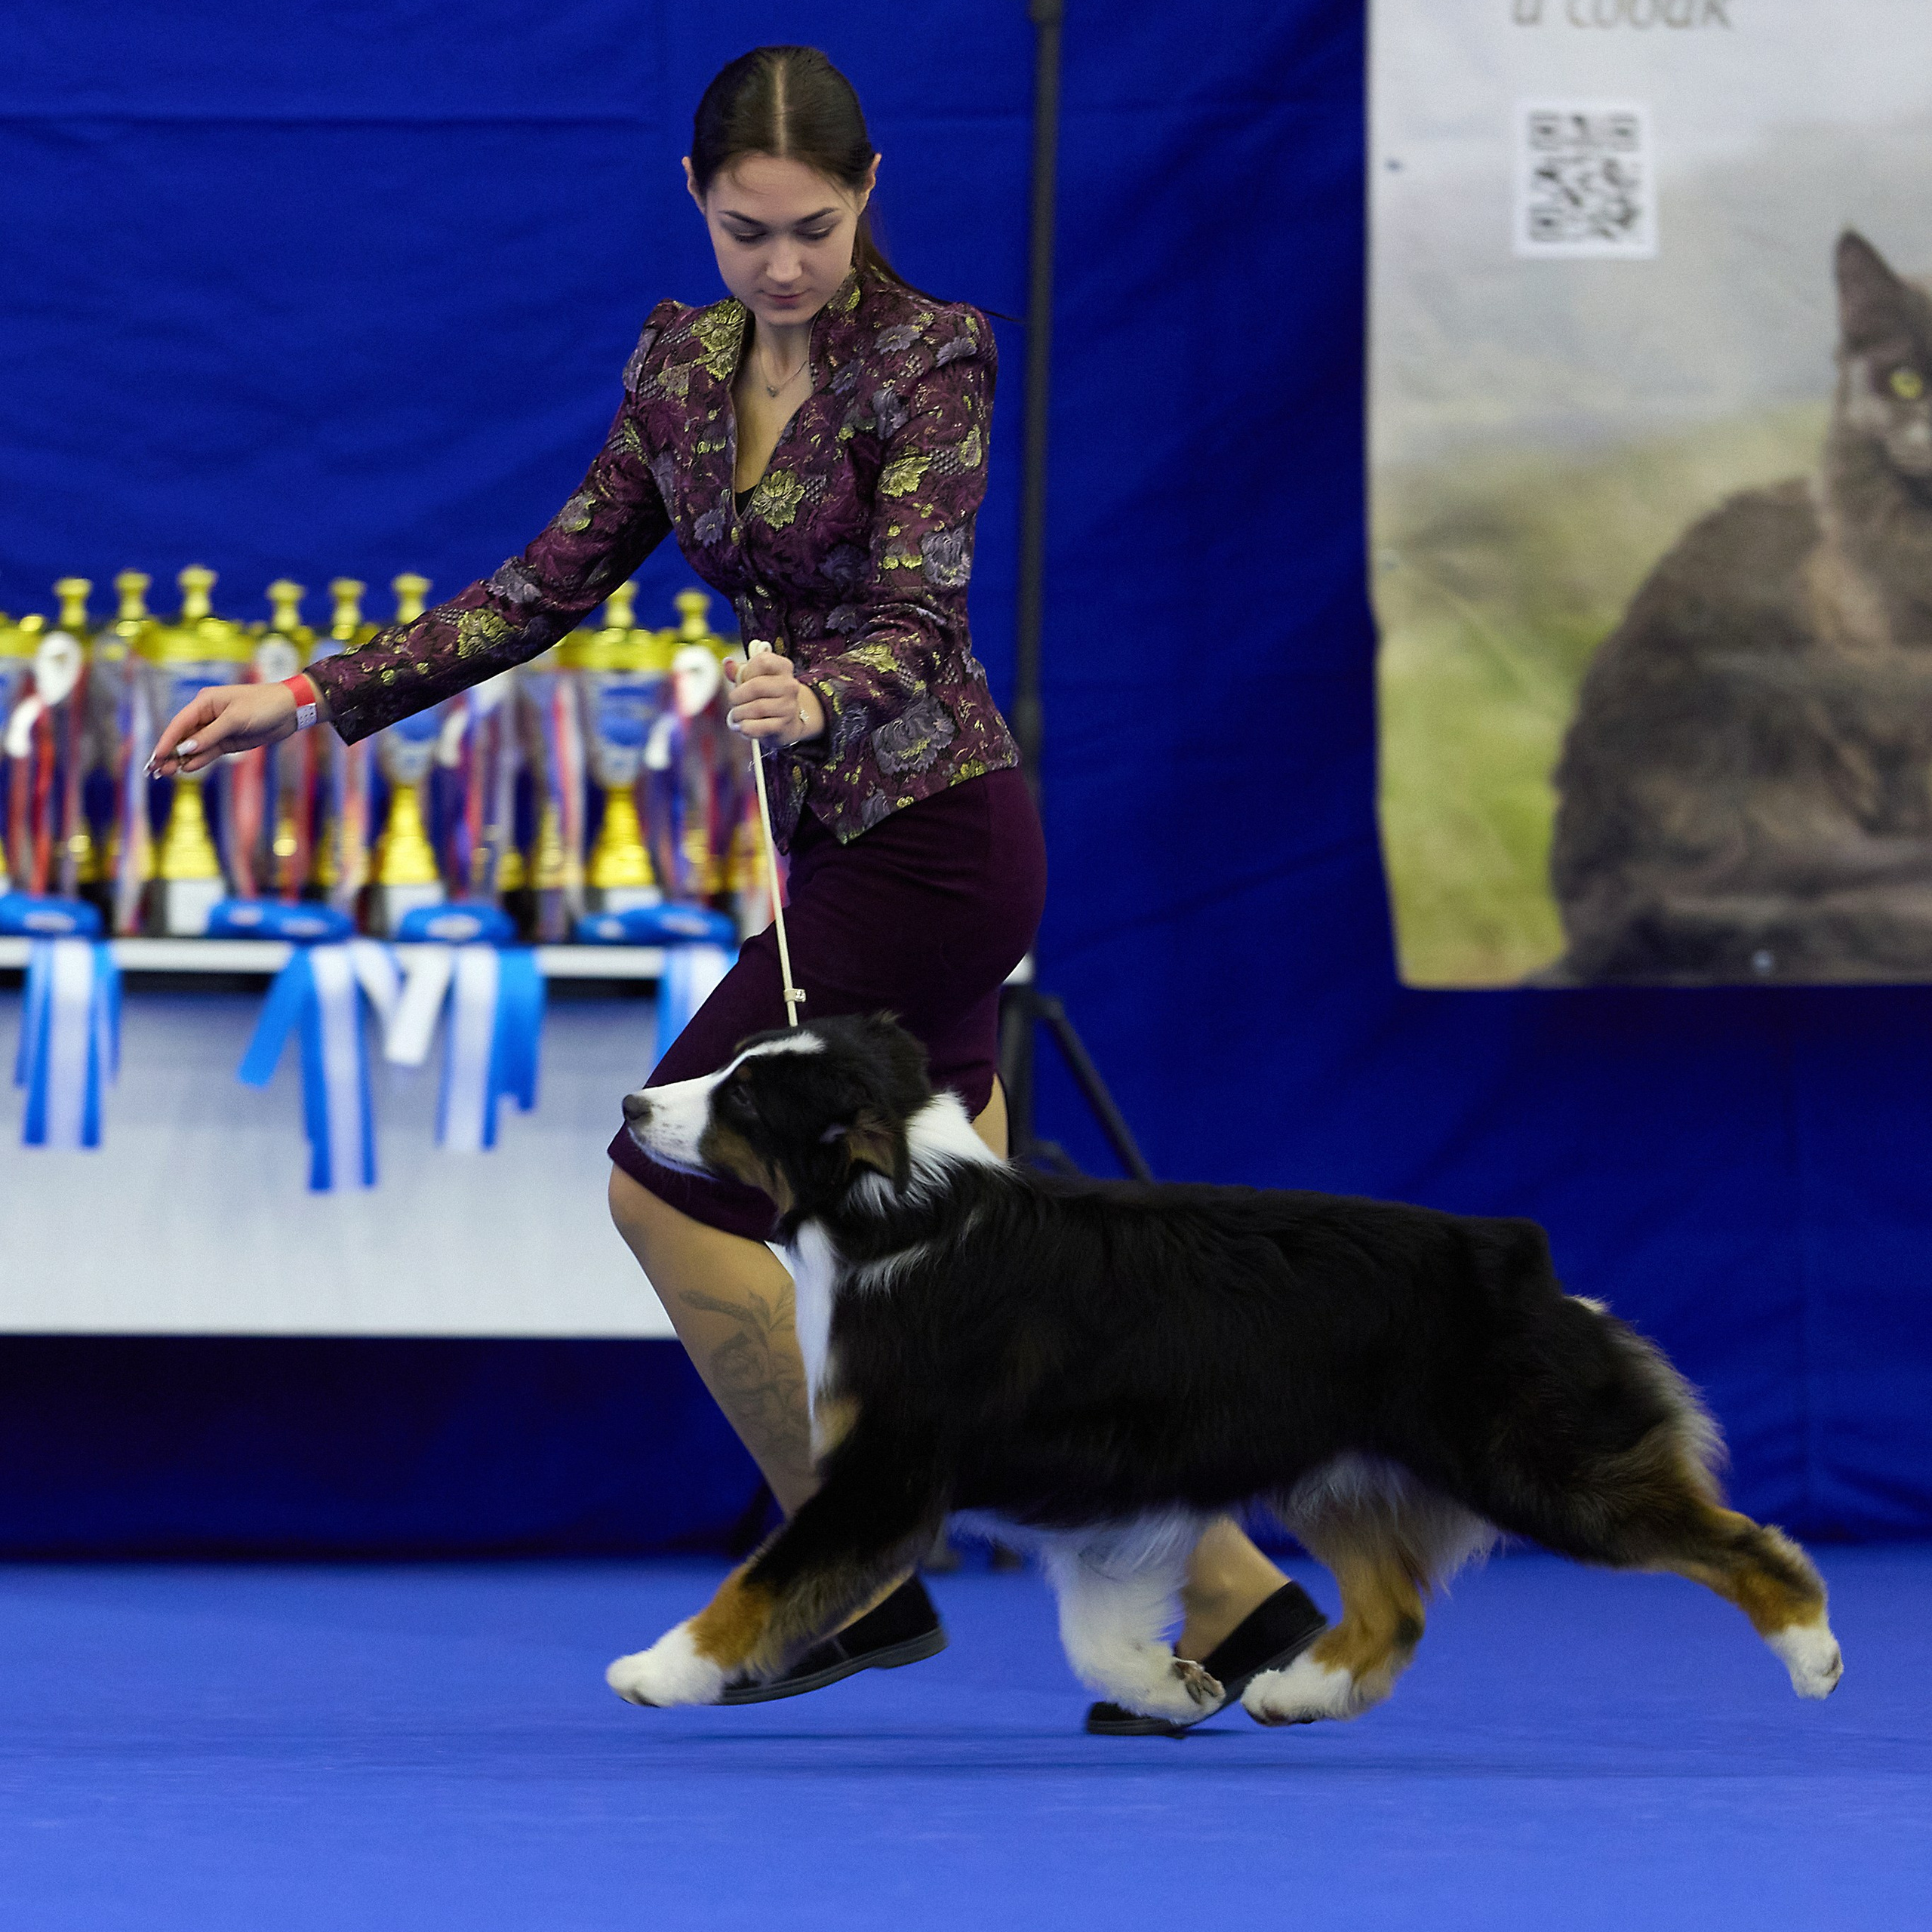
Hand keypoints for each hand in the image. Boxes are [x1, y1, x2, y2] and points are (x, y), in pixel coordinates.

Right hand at [147, 681, 307, 777]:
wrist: (290, 710)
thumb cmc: (263, 706)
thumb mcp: (237, 719)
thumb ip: (211, 735)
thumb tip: (185, 749)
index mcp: (205, 702)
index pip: (180, 723)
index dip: (166, 740)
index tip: (156, 756)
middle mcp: (207, 715)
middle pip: (182, 737)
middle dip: (168, 753)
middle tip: (154, 771)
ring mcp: (217, 730)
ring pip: (194, 747)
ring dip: (180, 759)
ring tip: (165, 774)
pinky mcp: (228, 741)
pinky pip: (208, 752)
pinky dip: (198, 760)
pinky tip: (186, 769)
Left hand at [724, 649, 823, 745]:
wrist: (788, 721)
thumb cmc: (767, 695)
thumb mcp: (755, 678)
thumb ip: (740, 671)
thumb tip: (727, 663)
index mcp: (783, 667)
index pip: (763, 662)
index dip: (747, 671)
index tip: (743, 680)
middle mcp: (789, 685)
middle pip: (756, 686)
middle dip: (737, 696)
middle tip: (733, 701)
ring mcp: (788, 706)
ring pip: (757, 708)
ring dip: (739, 713)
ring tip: (736, 715)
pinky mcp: (783, 726)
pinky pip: (758, 727)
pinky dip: (745, 727)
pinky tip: (742, 726)